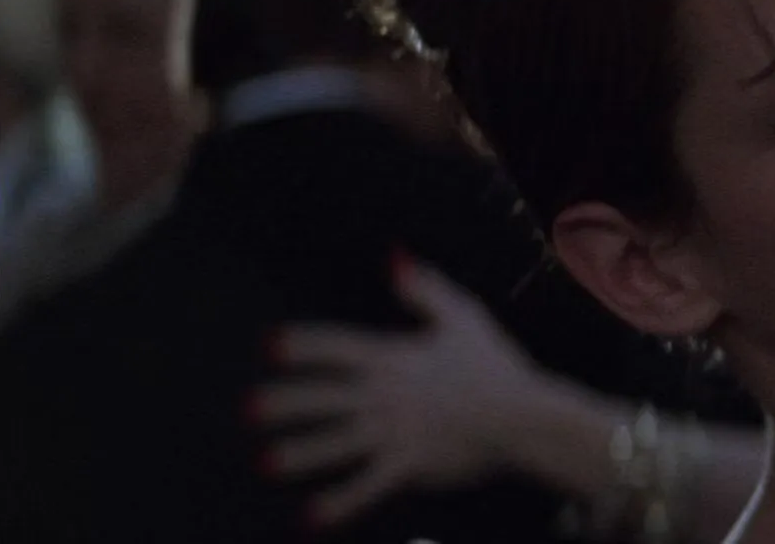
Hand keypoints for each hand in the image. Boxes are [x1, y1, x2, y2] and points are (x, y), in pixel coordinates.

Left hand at [252, 254, 546, 526]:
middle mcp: (386, 394)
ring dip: (298, 454)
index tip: (271, 347)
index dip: (303, 345)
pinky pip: (366, 486)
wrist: (525, 416)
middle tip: (249, 410)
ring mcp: (395, 431)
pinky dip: (338, 503)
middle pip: (322, 397)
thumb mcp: (463, 316)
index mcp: (394, 357)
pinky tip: (309, 517)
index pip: (337, 347)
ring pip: (335, 443)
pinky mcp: (409, 465)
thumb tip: (393, 257)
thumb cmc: (496, 366)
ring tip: (266, 462)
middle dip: (283, 404)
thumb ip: (425, 287)